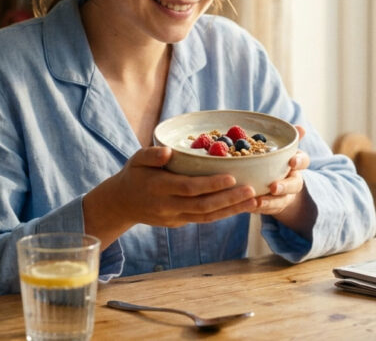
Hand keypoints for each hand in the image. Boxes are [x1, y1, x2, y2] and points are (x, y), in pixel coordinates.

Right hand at [83, 146, 257, 247]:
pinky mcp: (179, 223)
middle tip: (252, 190)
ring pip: (207, 216)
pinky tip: (240, 207)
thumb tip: (169, 152)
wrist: (121, 204)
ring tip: (253, 201)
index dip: (211, 184)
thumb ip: (151, 155)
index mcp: (159, 188)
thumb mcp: (136, 159)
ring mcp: (175, 217)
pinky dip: (223, 215)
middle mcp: (168, 206)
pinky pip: (203, 219)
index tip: (232, 177)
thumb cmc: (133, 175)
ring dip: (232, 210)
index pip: (189, 188)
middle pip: (203, 205)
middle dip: (229, 199)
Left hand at [254, 125, 315, 237]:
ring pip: (280, 201)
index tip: (292, 161)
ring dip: (270, 202)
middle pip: (294, 185)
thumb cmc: (277, 161)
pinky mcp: (274, 207)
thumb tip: (300, 127)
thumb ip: (288, 138)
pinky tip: (248, 207)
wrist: (278, 185)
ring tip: (257, 201)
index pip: (303, 161)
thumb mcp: (281, 148)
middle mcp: (293, 181)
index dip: (299, 161)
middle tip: (273, 187)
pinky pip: (267, 210)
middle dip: (284, 186)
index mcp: (296, 164)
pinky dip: (258, 209)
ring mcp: (285, 196)